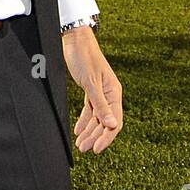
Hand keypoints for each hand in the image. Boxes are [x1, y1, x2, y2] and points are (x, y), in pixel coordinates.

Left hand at [62, 26, 122, 153]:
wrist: (75, 40)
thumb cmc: (84, 58)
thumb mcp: (91, 84)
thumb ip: (101, 106)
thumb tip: (113, 126)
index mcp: (114, 93)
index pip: (114, 121)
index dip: (107, 137)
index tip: (97, 149)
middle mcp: (110, 94)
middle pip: (105, 122)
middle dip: (95, 136)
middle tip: (84, 148)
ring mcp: (100, 92)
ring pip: (96, 117)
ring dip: (89, 131)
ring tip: (80, 144)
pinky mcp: (90, 89)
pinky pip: (90, 109)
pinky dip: (84, 120)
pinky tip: (79, 130)